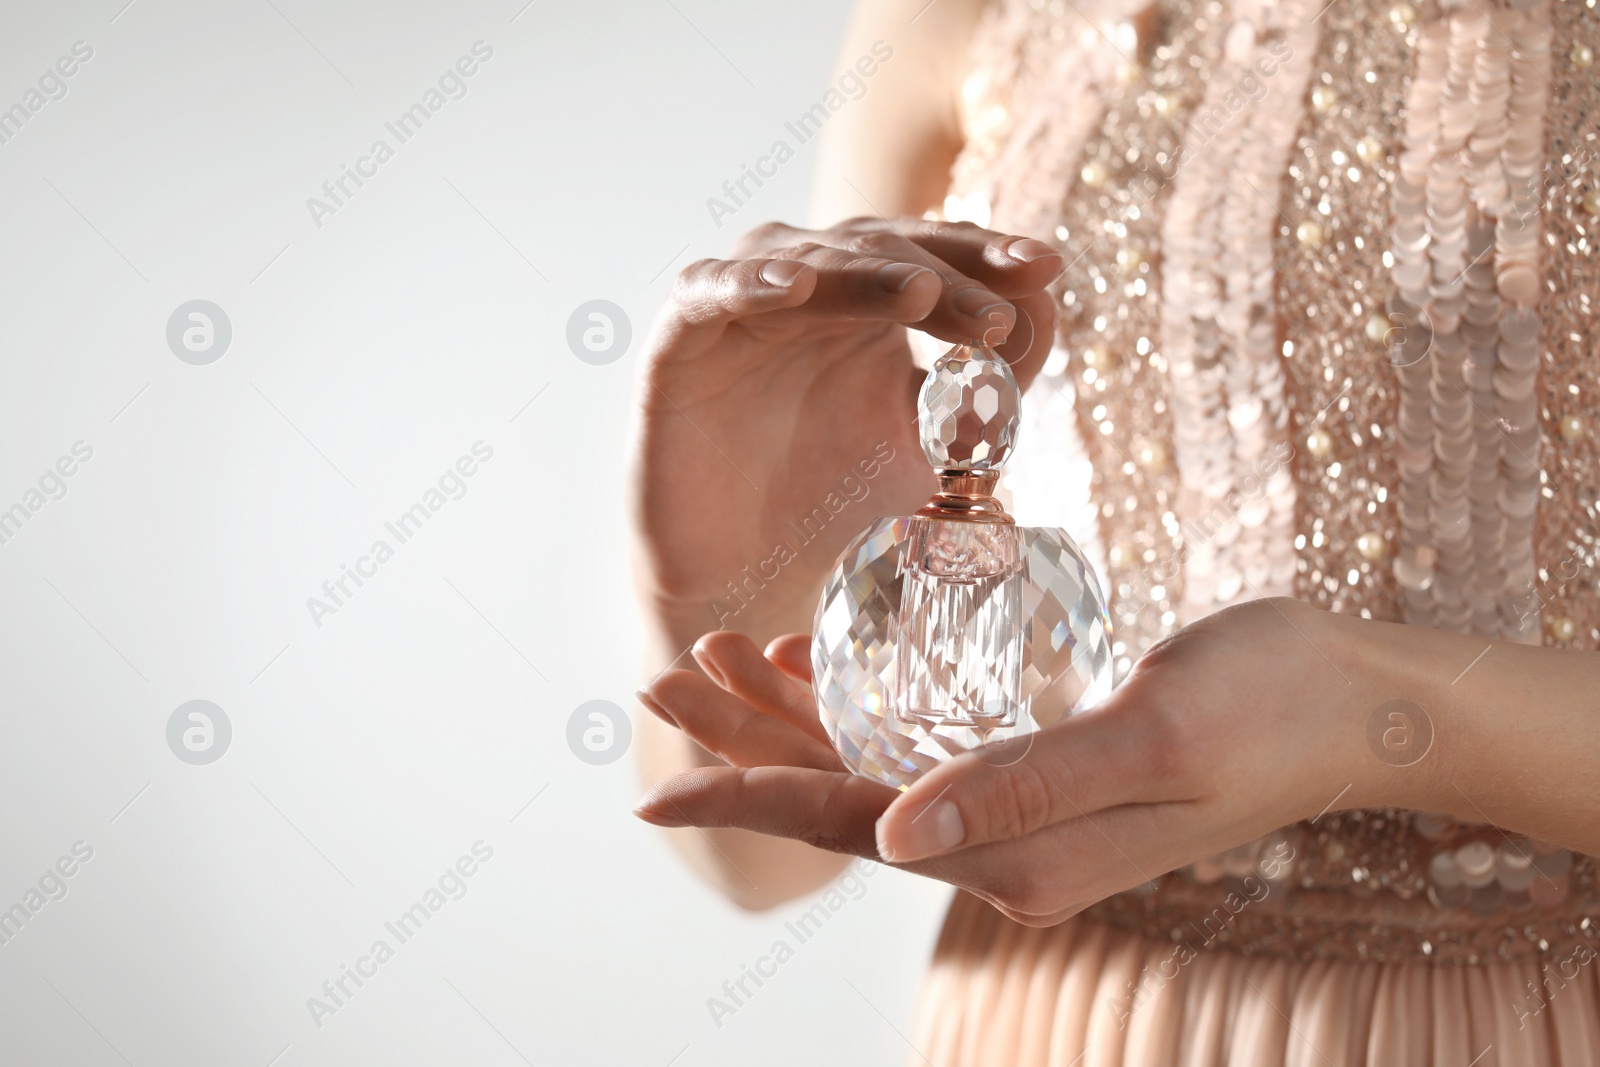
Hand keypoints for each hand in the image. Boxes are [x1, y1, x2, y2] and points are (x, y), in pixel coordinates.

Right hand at [632, 217, 1061, 646]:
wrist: (745, 578)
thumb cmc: (836, 505)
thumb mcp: (933, 447)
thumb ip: (988, 387)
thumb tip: (1048, 310)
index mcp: (871, 300)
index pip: (935, 254)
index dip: (987, 255)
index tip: (1049, 270)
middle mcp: (808, 288)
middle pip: (881, 248)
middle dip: (946, 275)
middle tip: (999, 316)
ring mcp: (742, 306)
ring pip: (805, 260)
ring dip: (863, 271)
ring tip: (920, 291)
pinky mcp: (681, 340)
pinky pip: (709, 293)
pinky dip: (748, 283)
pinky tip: (795, 289)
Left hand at [634, 598, 1380, 925]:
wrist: (1355, 700)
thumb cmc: (1268, 705)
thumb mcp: (1148, 735)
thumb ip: (1021, 784)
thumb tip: (891, 836)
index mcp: (1022, 856)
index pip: (851, 826)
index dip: (747, 797)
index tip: (652, 787)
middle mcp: (1010, 848)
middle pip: (843, 797)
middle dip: (746, 743)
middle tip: (661, 678)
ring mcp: (1025, 813)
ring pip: (874, 767)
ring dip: (793, 716)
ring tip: (720, 654)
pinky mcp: (1041, 769)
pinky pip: (926, 745)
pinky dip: (866, 704)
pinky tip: (825, 659)